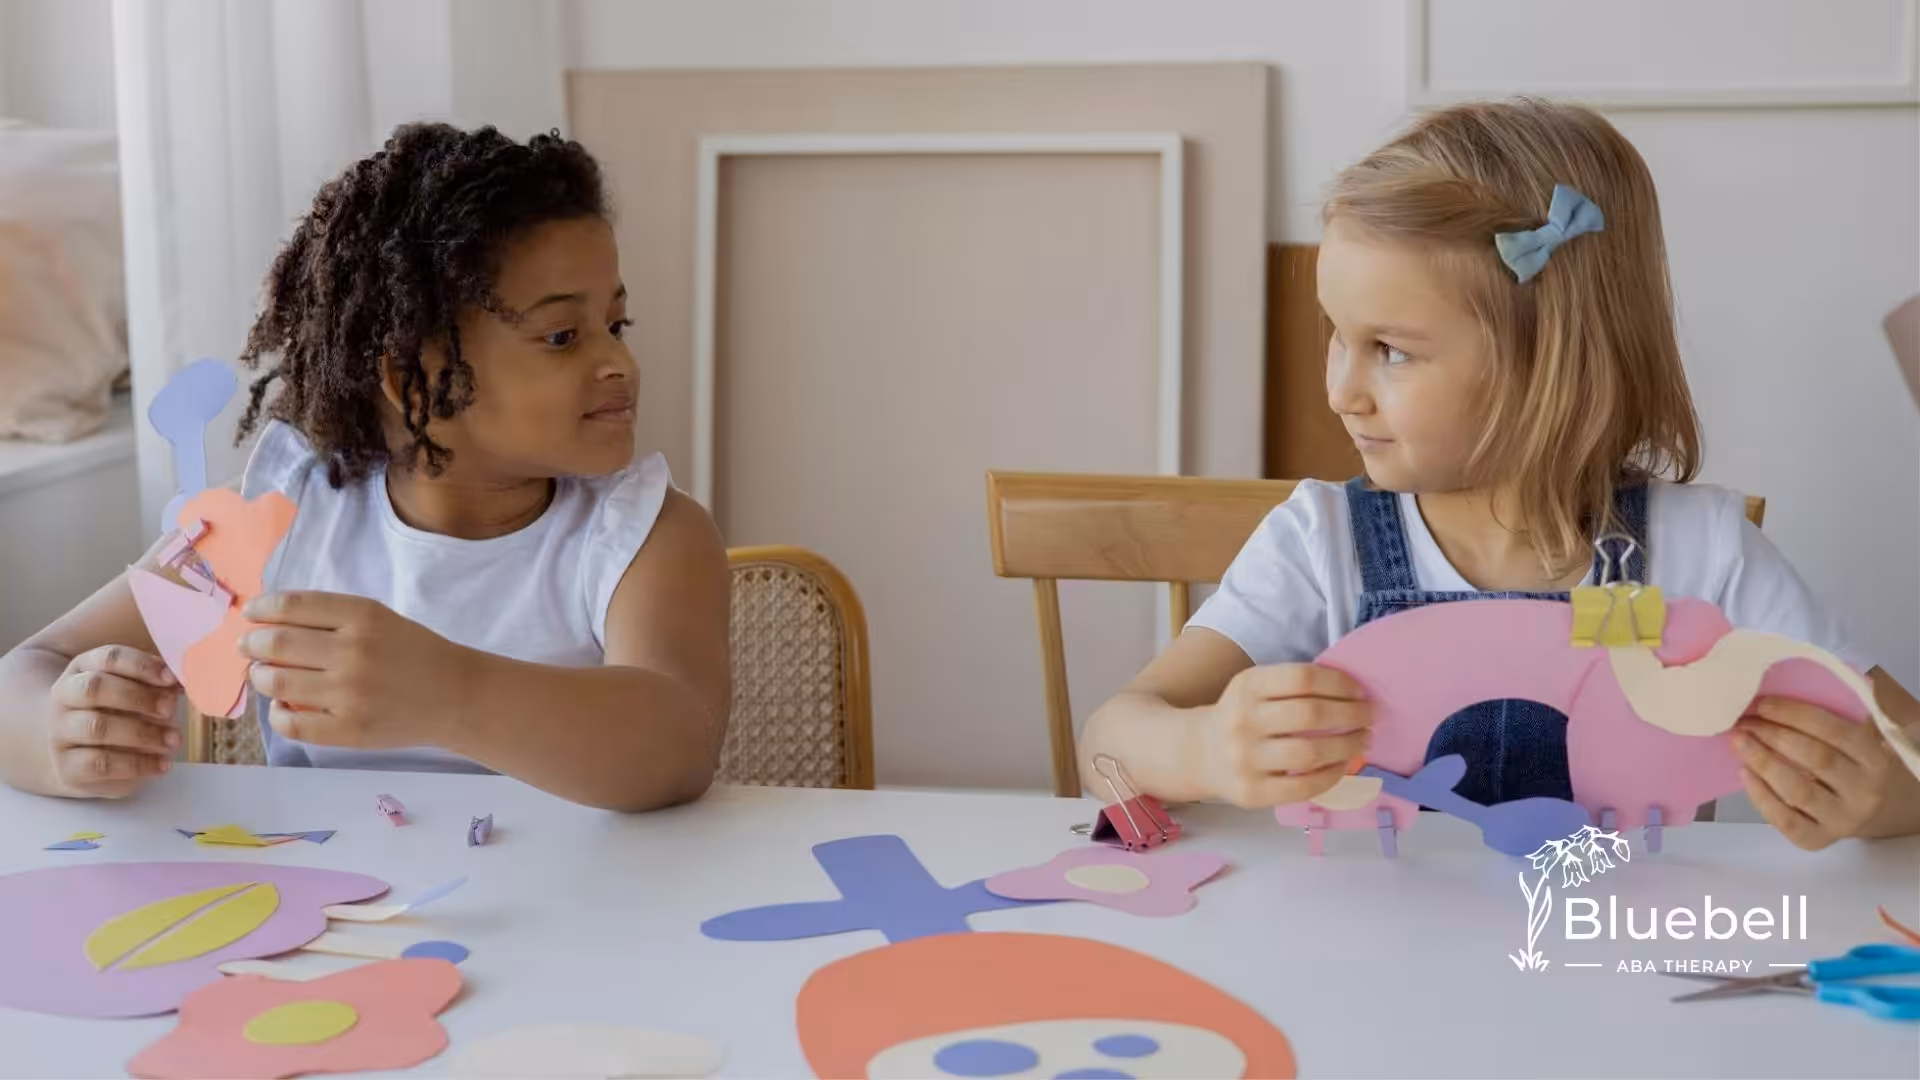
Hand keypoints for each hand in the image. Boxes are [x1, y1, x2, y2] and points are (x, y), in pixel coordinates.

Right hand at [46, 646, 179, 796]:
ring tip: (173, 740)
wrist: (78, 754)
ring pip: (96, 727)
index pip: (108, 658)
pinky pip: (99, 764)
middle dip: (138, 697)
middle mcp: (64, 697)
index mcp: (83, 669)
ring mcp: (60, 732)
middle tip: (170, 709)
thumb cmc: (117, 714)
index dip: (141, 666)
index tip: (171, 678)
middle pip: (94, 688)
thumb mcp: (135, 693)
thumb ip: (156, 685)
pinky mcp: (67, 767)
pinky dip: (136, 764)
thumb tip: (182, 683)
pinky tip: (162, 764)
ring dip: (142, 733)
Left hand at [239, 592, 475, 749]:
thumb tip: (267, 621)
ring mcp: (350, 693)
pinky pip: (291, 722)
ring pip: (277, 682)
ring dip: (260, 677)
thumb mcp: (379, 619)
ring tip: (265, 676)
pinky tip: (282, 705)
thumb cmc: (414, 653)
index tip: (250, 614)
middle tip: (248, 647)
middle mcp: (354, 651)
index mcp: (363, 616)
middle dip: (252, 644)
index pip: (291, 606)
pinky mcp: (349, 729)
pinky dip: (276, 713)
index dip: (260, 609)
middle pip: (276, 642)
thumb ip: (331, 617)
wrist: (456, 695)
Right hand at [1192, 664, 1372, 807]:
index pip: (1302, 679)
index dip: (1339, 683)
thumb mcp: (1254, 688)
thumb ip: (1293, 686)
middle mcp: (1242, 721)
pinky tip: (1343, 764)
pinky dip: (1332, 775)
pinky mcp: (1252, 793)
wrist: (1197, 754)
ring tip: (1363, 740)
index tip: (1360, 691)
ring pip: (1310, 752)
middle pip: (1310, 714)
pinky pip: (1304, 786)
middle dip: (1351, 714)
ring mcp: (1245, 759)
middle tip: (1370, 716)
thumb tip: (1354, 692)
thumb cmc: (1241, 716)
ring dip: (1348, 745)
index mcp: (1246, 686)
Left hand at [1735, 696, 1889, 849]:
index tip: (1762, 703)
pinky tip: (1743, 773)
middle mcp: (1864, 791)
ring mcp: (1842, 819)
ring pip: (1799, 790)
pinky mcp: (1817, 840)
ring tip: (1738, 741)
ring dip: (1763, 762)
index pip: (1836, 731)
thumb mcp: (1857, 735)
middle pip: (1816, 759)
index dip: (1795, 715)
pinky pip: (1785, 820)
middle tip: (1743, 721)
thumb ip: (1849, 708)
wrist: (1863, 809)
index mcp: (1876, 758)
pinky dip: (1760, 796)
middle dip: (1773, 736)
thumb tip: (1861, 674)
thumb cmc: (1849, 762)